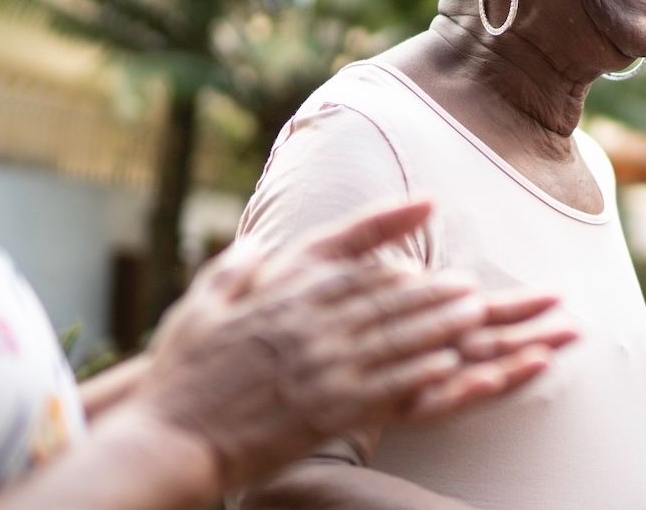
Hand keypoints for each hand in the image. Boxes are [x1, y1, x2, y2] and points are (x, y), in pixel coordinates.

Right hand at [128, 202, 532, 487]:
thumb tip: (254, 243)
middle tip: (468, 283)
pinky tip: (451, 362)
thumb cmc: (180, 377)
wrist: (170, 438)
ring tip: (475, 313)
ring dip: (440, 322)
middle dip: (430, 287)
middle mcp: (307, 323)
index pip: (347, 252)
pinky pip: (388, 384)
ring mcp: (321, 365)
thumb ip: (231, 271)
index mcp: (279, 295)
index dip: (390, 227)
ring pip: (395, 335)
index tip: (426, 207)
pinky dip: (422, 369)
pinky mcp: (329, 408)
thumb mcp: (198, 309)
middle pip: (384, 295)